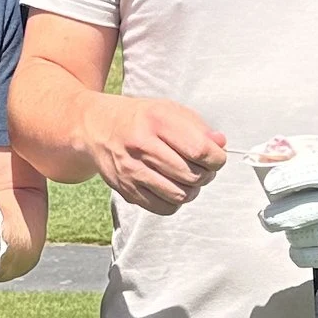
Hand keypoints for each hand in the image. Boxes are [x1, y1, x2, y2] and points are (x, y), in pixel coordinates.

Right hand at [81, 93, 226, 214]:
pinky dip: (174, 201)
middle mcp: (142, 146)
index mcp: (157, 121)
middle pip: (192, 175)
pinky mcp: (126, 189)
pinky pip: (162, 207)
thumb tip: (220, 145)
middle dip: (206, 174)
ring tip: (189, 178)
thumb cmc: (139, 118)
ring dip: (192, 190)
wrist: (97, 127)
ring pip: (179, 195)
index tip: (216, 158)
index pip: (200, 150)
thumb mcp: (169, 110)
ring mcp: (132, 170)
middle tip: (203, 168)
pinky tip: (172, 187)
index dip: (217, 159)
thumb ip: (198, 127)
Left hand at [257, 151, 317, 273]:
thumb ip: (305, 169)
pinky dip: (298, 253)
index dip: (289, 177)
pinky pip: (311, 258)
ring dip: (290, 235)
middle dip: (277, 216)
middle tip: (266, 218)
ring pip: (305, 237)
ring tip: (292, 230)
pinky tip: (302, 246)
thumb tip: (265, 165)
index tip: (269, 186)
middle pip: (307, 212)